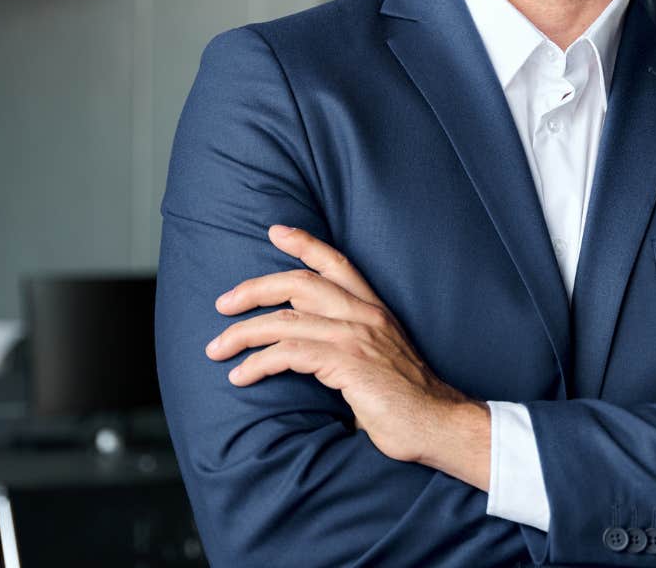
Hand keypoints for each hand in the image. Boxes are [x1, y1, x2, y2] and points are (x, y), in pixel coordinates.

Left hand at [206, 225, 489, 487]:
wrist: (439, 423)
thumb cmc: (408, 400)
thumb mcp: (381, 358)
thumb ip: (351, 347)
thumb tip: (311, 354)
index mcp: (374, 309)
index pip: (336, 263)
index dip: (305, 243)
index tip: (275, 231)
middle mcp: (364, 315)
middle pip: (298, 283)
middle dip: (253, 289)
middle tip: (223, 303)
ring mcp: (355, 337)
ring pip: (284, 320)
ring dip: (242, 334)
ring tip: (216, 349)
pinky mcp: (346, 363)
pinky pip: (288, 353)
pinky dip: (257, 363)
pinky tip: (240, 377)